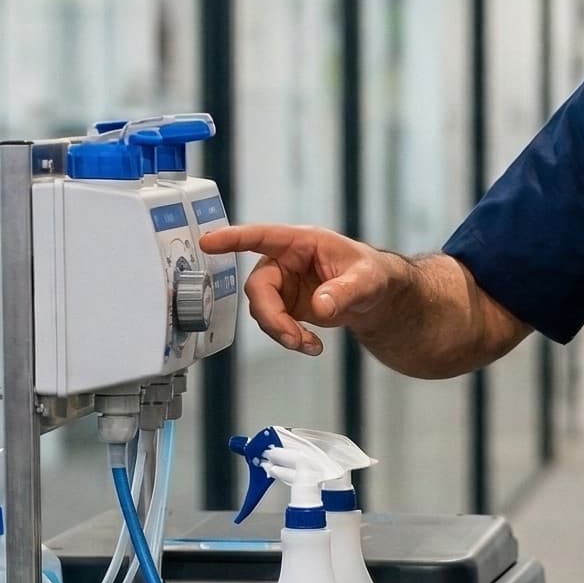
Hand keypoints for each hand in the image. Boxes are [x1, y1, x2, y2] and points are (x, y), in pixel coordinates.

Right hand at [199, 224, 407, 355]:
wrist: (375, 298)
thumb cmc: (372, 274)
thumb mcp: (367, 280)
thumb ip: (345, 292)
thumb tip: (321, 307)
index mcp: (302, 242)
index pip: (262, 236)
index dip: (233, 238)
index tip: (208, 242)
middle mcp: (285, 261)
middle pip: (258, 287)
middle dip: (272, 316)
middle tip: (293, 338)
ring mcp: (282, 284)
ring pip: (262, 309)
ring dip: (281, 331)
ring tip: (308, 344)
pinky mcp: (284, 305)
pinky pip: (273, 323)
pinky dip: (289, 338)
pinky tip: (312, 345)